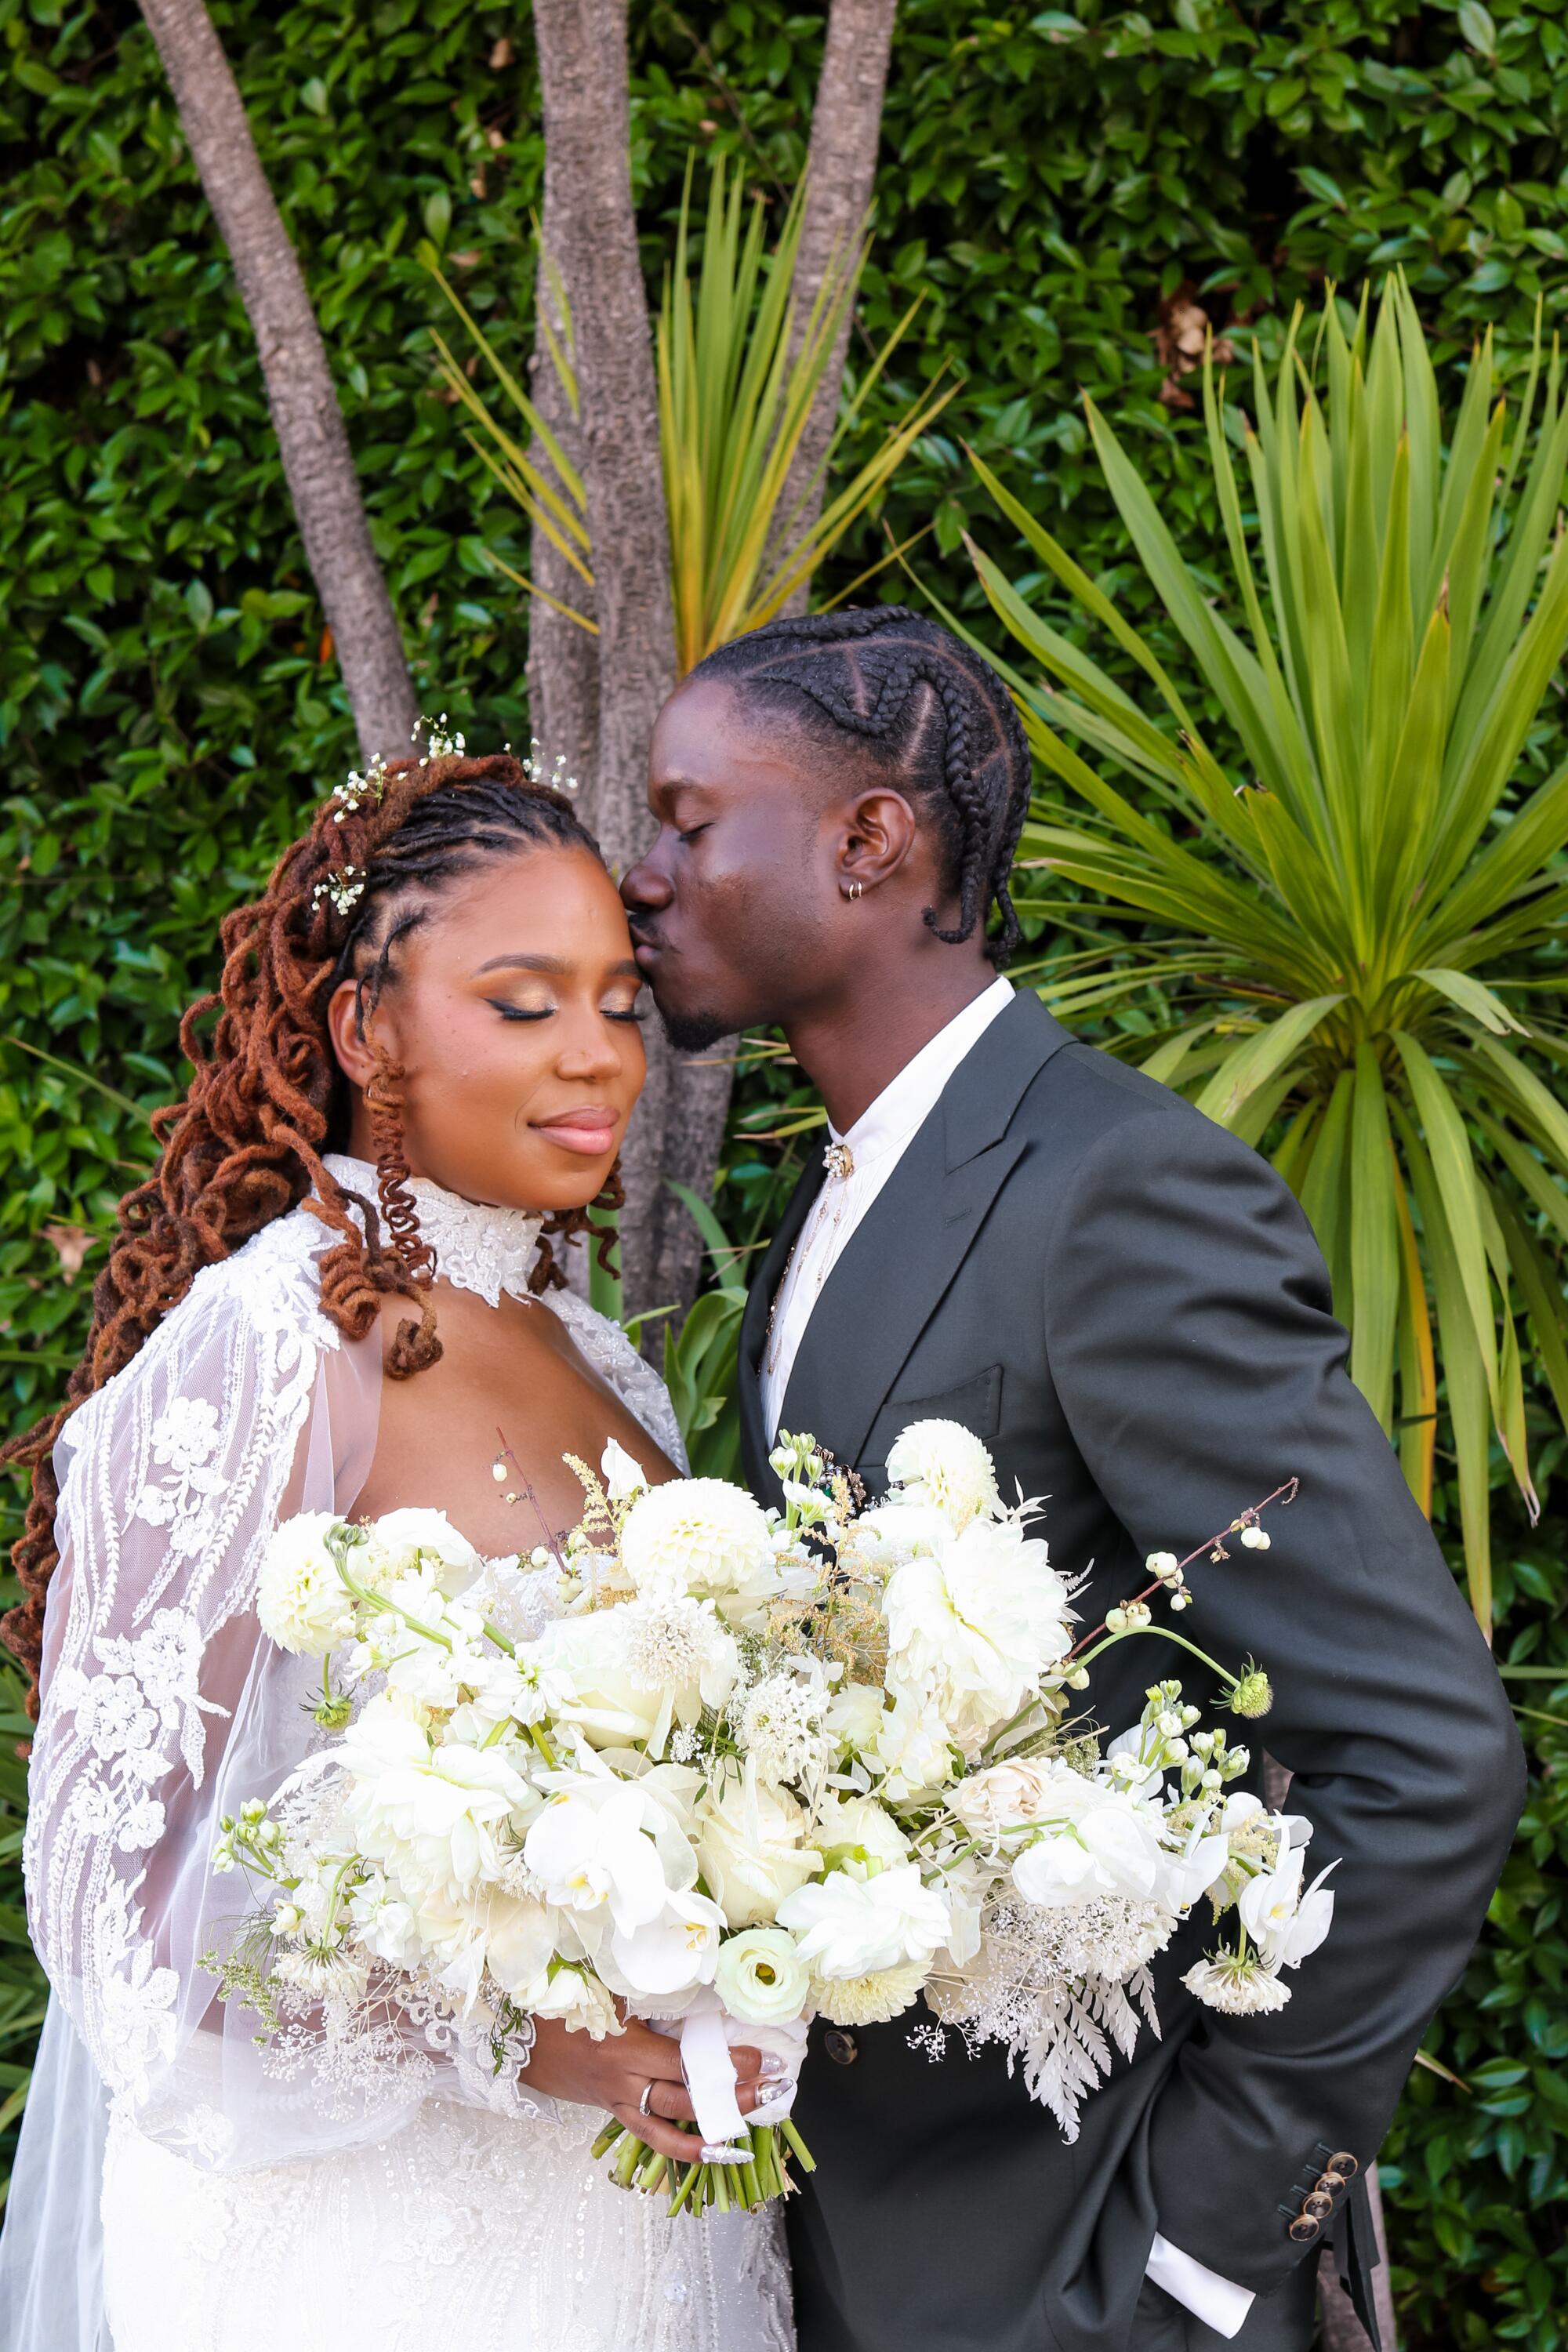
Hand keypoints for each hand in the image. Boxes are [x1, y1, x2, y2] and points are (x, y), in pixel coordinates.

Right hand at [524, 2014, 767, 2163]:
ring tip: (746, 2132)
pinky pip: (650, 2136)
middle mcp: (624, 2084)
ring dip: (710, 2130)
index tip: (759, 2058)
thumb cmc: (562, 2010)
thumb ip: (648, 1996)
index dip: (724, 2066)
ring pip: (670, 2128)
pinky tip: (708, 2152)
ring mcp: (618, 2103)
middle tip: (769, 2089)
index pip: (684, 2064)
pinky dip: (679, 2147)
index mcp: (624, 2050)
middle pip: (685, 2101)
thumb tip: (699, 1986)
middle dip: (730, 2098)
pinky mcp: (613, 2113)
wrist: (519, 2042)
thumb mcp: (605, 1993)